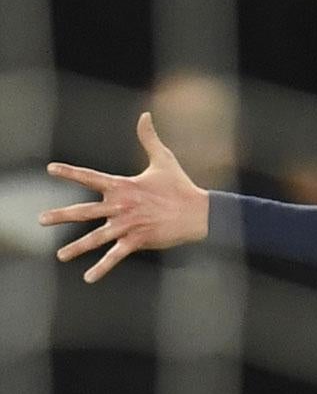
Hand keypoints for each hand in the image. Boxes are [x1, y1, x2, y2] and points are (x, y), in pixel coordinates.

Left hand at [40, 113, 210, 282]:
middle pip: (86, 211)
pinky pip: (116, 255)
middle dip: (62, 215)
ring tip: (60, 255)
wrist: (198, 211)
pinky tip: (88, 277)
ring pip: (97, 237)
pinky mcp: (137, 240)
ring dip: (77, 247)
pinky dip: (102, 267)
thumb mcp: (164, 160)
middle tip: (41, 220)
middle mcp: (121, 206)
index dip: (70, 173)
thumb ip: (149, 139)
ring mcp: (128, 225)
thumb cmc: (179, 185)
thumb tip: (144, 115)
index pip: (92, 177)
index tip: (50, 169)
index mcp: (124, 186)